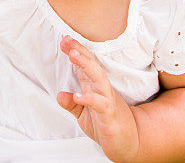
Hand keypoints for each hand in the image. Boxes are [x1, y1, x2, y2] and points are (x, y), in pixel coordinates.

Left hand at [57, 35, 139, 162]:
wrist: (125, 143)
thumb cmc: (104, 125)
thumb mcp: (83, 115)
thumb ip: (71, 104)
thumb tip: (59, 95)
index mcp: (94, 87)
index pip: (85, 65)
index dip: (76, 51)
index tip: (64, 40)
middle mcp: (101, 89)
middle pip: (92, 65)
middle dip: (80, 52)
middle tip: (68, 41)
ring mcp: (107, 100)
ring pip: (98, 78)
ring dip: (86, 65)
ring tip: (74, 56)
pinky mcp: (109, 115)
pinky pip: (100, 104)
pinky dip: (89, 99)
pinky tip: (77, 96)